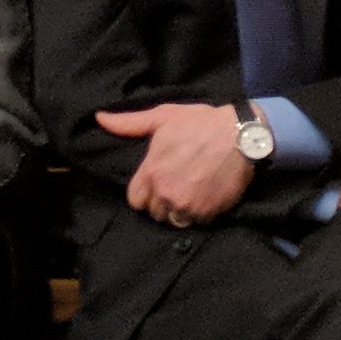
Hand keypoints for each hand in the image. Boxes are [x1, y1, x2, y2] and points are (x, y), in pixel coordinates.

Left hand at [99, 104, 256, 230]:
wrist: (240, 135)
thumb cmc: (199, 123)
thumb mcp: (162, 117)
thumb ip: (129, 123)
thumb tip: (99, 118)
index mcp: (151, 171)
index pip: (135, 200)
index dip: (144, 194)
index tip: (155, 185)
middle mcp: (166, 192)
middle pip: (154, 212)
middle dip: (162, 202)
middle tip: (176, 186)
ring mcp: (187, 205)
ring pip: (173, 220)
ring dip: (179, 211)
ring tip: (190, 193)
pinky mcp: (207, 213)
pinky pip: (196, 222)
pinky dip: (199, 214)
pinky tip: (205, 197)